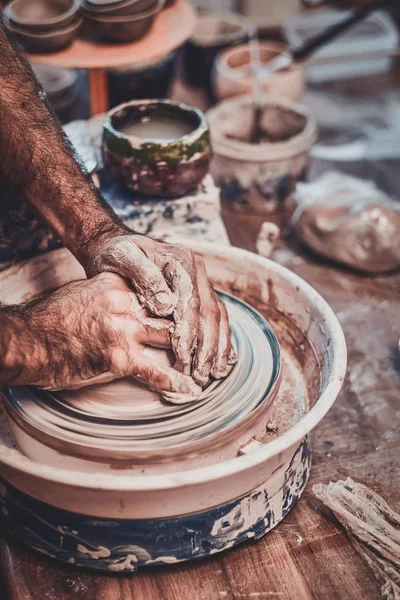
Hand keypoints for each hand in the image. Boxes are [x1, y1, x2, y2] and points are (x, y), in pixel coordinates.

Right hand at [8, 273, 200, 400]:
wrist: (27, 339)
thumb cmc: (53, 318)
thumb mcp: (87, 292)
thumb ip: (115, 295)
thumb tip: (136, 303)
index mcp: (119, 284)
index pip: (162, 293)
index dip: (182, 308)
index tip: (196, 318)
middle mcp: (125, 302)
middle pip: (172, 314)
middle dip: (192, 332)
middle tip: (208, 346)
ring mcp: (123, 329)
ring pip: (171, 340)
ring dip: (190, 357)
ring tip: (205, 369)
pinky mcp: (118, 357)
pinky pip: (155, 371)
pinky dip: (174, 382)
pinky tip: (188, 390)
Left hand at [84, 233, 236, 385]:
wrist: (116, 246)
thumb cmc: (116, 254)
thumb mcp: (123, 258)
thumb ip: (144, 277)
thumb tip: (166, 306)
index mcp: (181, 260)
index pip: (191, 302)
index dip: (189, 332)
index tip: (183, 357)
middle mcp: (196, 270)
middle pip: (210, 312)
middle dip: (207, 347)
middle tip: (199, 374)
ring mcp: (199, 282)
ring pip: (217, 317)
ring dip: (217, 348)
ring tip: (214, 374)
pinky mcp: (197, 293)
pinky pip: (216, 318)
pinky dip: (221, 340)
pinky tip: (223, 360)